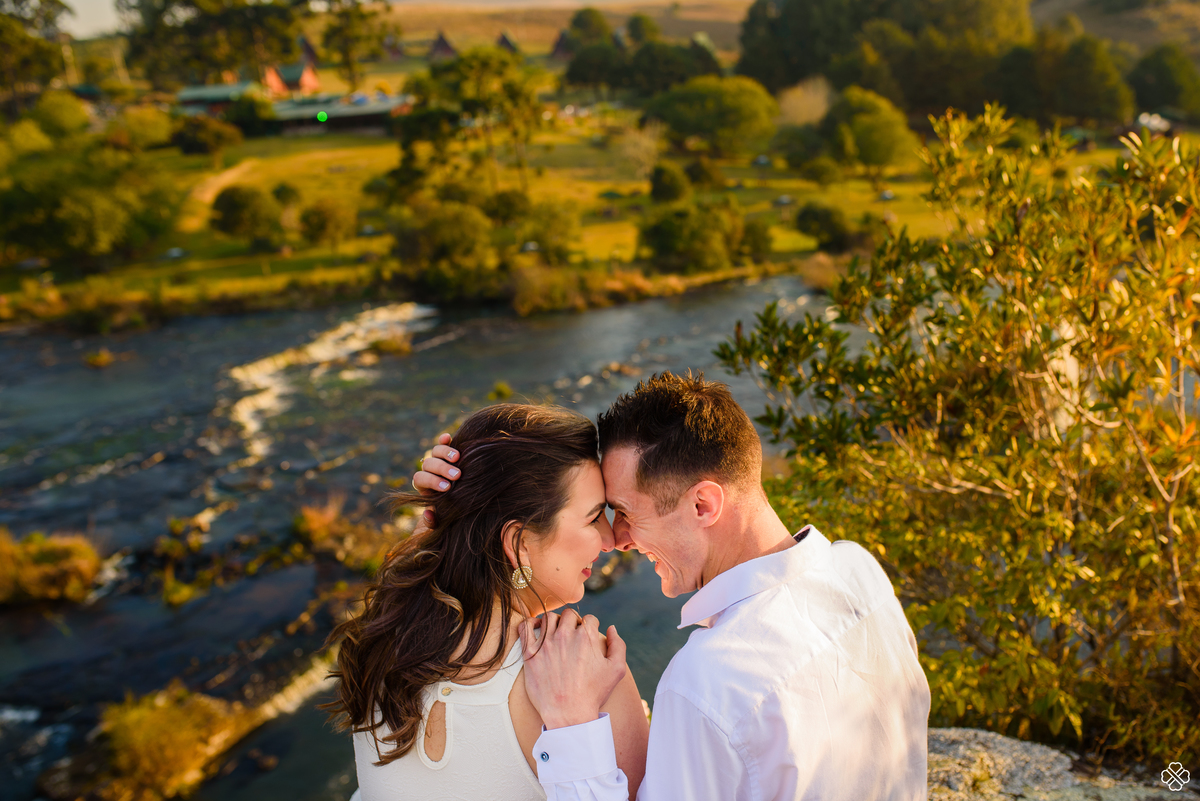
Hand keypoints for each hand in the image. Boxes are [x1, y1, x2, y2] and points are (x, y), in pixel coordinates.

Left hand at [411, 433, 459, 526]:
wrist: (458, 498)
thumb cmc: (449, 509)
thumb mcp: (441, 517)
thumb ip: (433, 521)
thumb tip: (427, 514)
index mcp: (422, 484)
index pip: (420, 478)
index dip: (432, 482)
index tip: (447, 488)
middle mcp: (428, 469)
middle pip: (429, 464)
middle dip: (442, 469)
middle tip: (457, 475)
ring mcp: (437, 458)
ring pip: (435, 451)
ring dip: (445, 453)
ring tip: (458, 458)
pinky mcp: (448, 451)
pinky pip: (443, 442)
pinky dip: (444, 439)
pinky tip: (448, 437)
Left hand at [519, 611, 627, 729]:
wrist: (569, 714)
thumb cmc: (593, 694)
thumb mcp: (616, 670)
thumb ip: (618, 645)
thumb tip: (612, 628)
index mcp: (587, 637)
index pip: (589, 618)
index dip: (590, 627)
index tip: (587, 637)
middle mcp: (566, 635)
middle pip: (569, 615)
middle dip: (573, 622)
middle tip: (572, 636)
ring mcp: (546, 643)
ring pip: (549, 618)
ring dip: (554, 622)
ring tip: (556, 633)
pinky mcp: (530, 653)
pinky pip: (526, 627)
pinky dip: (530, 624)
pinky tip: (536, 630)